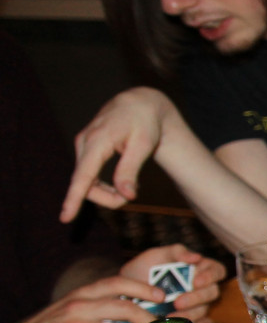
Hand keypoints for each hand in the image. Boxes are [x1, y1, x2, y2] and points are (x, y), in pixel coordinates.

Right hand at [63, 87, 174, 221]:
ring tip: (130, 189)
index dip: (74, 198)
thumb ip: (131, 171)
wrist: (139, 104)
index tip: (65, 217)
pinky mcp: (85, 149)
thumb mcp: (143, 146)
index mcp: (98, 141)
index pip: (83, 176)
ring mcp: (82, 145)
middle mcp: (84, 143)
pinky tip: (120, 184)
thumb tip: (127, 196)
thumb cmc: (144, 124)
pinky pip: (87, 174)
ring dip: (105, 192)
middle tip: (131, 198)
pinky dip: (102, 185)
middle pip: (85, 184)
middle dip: (106, 198)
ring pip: (85, 181)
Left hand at [122, 245, 227, 322]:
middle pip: (212, 292)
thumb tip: (196, 257)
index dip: (210, 275)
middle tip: (178, 302)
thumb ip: (176, 252)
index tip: (195, 281)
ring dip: (192, 315)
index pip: (216, 270)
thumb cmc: (141, 271)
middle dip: (197, 297)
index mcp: (197, 269)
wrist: (123, 294)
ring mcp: (196, 305)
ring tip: (172, 318)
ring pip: (205, 310)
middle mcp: (200, 288)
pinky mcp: (190, 320)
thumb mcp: (154, 256)